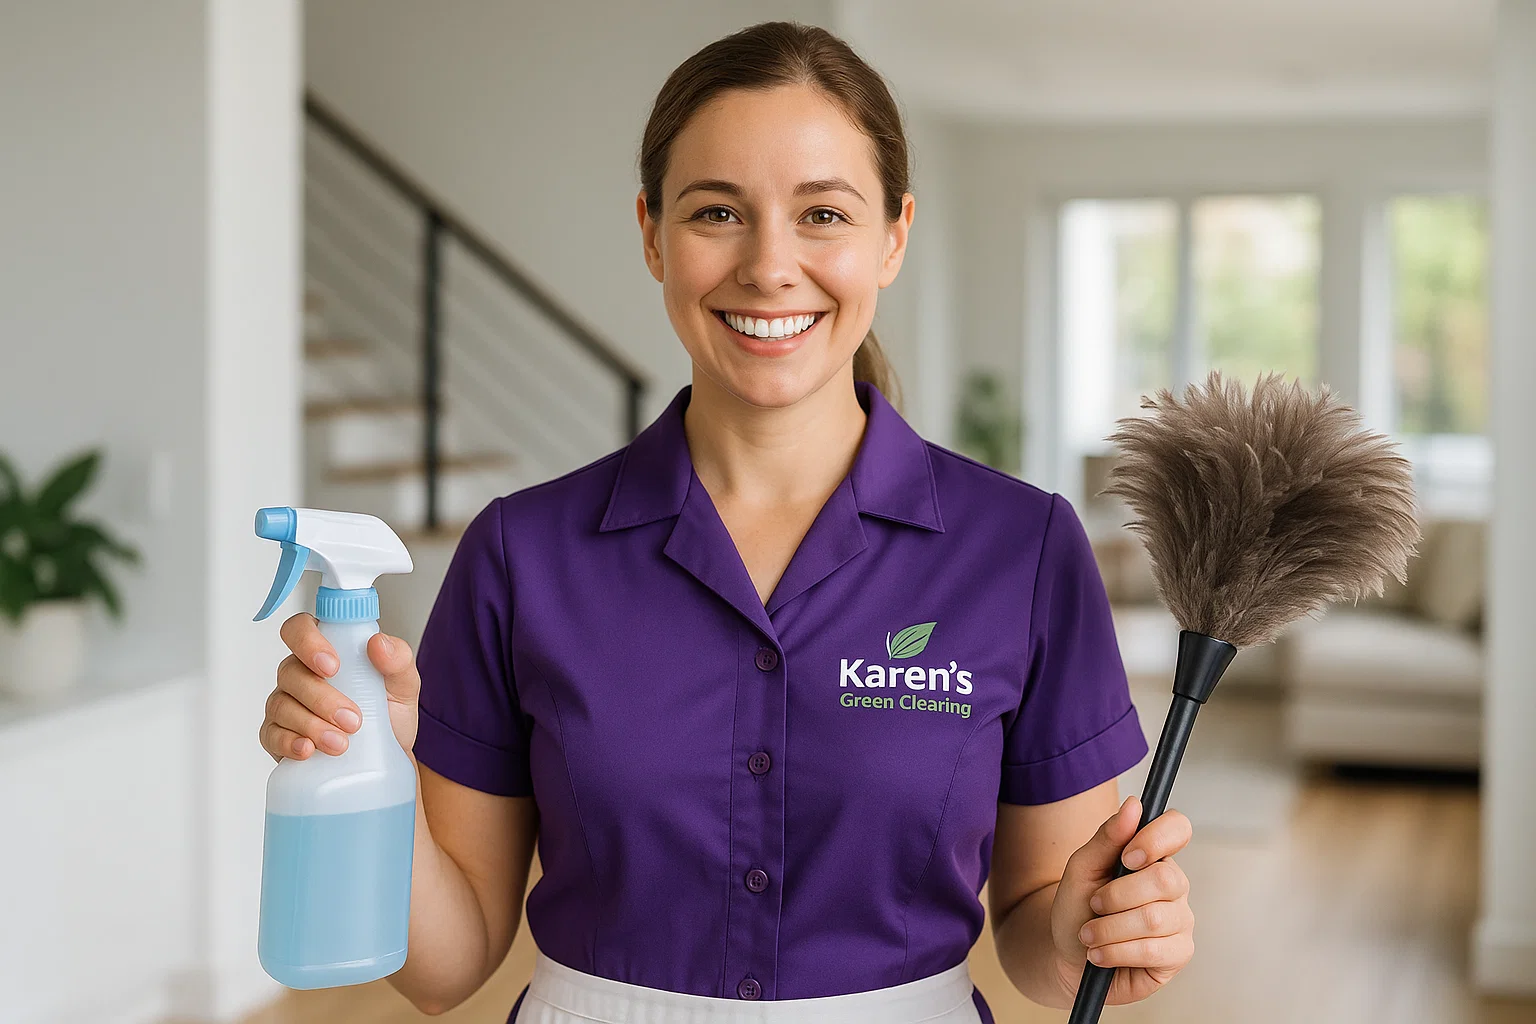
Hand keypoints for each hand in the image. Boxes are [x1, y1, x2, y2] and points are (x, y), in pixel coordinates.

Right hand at [258, 612, 421, 761]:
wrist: (383, 760)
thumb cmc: (388, 715)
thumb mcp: (404, 685)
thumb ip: (398, 659)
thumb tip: (378, 643)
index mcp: (327, 649)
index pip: (300, 629)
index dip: (308, 642)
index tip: (332, 666)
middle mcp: (300, 673)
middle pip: (290, 671)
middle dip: (321, 697)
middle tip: (353, 720)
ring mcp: (286, 704)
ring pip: (281, 705)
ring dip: (311, 725)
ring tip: (341, 743)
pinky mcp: (278, 735)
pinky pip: (272, 735)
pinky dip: (289, 743)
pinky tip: (308, 750)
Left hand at [1048, 795, 1194, 1005]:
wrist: (1068, 957)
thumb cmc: (1077, 910)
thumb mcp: (1082, 869)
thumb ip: (1107, 837)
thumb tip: (1134, 805)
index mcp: (1153, 856)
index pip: (1177, 829)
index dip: (1156, 839)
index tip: (1126, 857)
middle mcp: (1173, 886)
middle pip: (1165, 879)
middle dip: (1116, 896)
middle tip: (1094, 905)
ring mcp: (1180, 920)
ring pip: (1154, 918)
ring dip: (1109, 929)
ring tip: (1090, 935)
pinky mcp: (1179, 954)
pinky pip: (1153, 950)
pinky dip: (1116, 952)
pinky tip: (1101, 954)